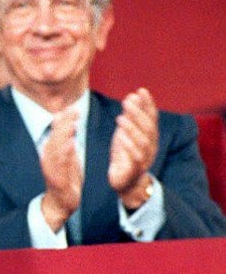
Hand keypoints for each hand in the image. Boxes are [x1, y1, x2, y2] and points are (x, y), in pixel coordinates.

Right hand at [40, 109, 82, 231]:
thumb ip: (65, 138)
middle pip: (55, 137)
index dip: (64, 120)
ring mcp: (51, 169)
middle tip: (73, 110)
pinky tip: (70, 144)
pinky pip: (59, 165)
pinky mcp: (56, 180)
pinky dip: (63, 154)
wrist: (61, 202)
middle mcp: (48, 158)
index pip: (57, 132)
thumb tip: (66, 119)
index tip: (72, 107)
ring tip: (71, 124)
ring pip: (55, 149)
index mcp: (52, 152)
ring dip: (62, 136)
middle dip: (64, 124)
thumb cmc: (65, 177)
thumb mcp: (67, 155)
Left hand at [108, 88, 158, 208]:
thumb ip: (130, 117)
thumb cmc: (125, 154)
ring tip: (120, 117)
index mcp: (150, 137)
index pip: (152, 117)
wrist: (125, 182)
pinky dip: (128, 146)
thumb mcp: (126, 134)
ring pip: (143, 142)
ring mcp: (144, 158)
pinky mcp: (134, 170)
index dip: (148, 104)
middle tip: (127, 100)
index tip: (141, 90)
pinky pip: (135, 157)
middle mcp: (150, 146)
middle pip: (148, 128)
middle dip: (139, 113)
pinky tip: (120, 137)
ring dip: (132, 128)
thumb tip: (131, 96)